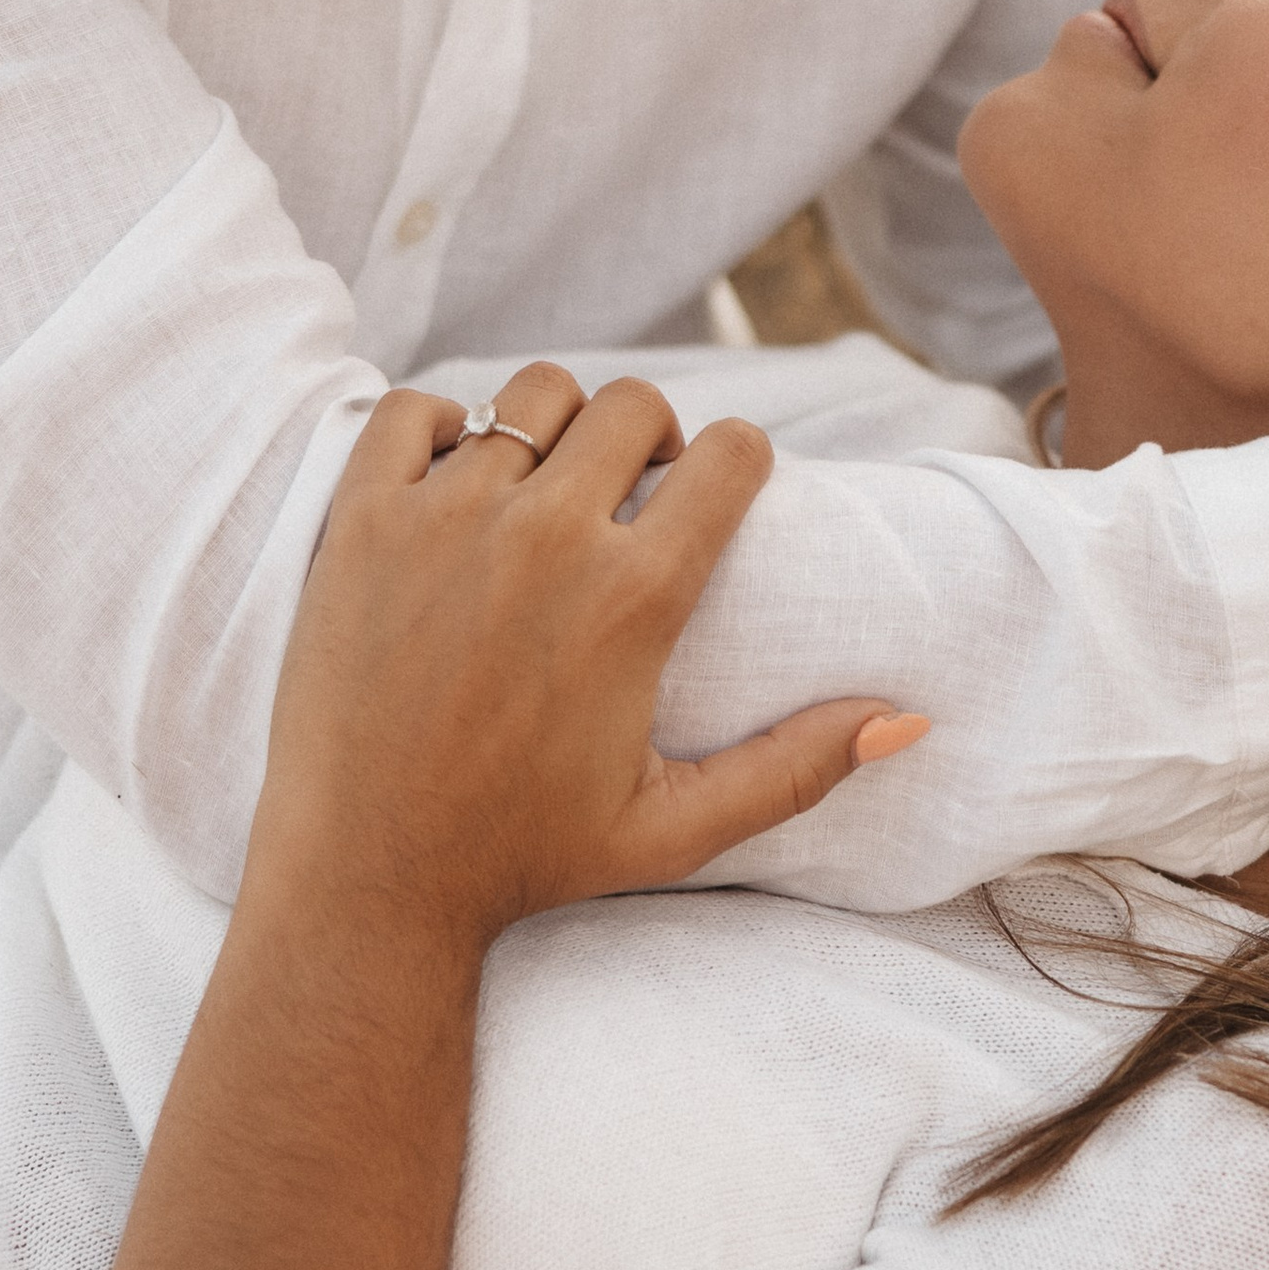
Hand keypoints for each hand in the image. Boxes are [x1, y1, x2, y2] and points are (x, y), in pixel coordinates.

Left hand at [68, 363, 915, 1269]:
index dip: (739, 460)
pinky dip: (441, 428)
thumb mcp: (678, 829)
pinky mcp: (359, 522)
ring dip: (556, 423)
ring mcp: (444, 521)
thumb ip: (797, 768)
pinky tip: (456, 484)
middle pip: (635, 404)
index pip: (728, 456)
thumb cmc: (527, 857)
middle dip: (654, 435)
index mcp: (635, 599)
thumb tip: (909, 719)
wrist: (366, 876)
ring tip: (549, 483)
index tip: (718, 486)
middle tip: (634, 490)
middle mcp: (545, 539)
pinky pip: (411, 411)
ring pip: (532, 394)